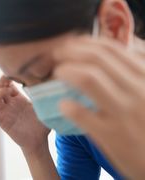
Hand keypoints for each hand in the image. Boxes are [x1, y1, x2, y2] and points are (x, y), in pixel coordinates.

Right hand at [0, 76, 49, 153]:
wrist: (39, 142)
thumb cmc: (43, 126)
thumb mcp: (45, 107)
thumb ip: (45, 96)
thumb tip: (52, 82)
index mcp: (20, 98)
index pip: (8, 83)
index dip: (7, 78)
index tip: (13, 76)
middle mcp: (11, 104)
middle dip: (1, 83)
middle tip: (7, 83)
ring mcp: (6, 112)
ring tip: (6, 93)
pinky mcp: (2, 122)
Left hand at [53, 36, 144, 178]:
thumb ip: (140, 68)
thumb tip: (129, 42)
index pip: (112, 48)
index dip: (85, 42)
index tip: (71, 44)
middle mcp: (137, 91)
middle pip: (97, 59)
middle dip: (70, 52)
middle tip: (57, 54)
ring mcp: (124, 113)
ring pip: (88, 79)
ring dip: (66, 71)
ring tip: (57, 73)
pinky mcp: (111, 135)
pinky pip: (82, 114)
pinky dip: (68, 106)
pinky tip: (63, 104)